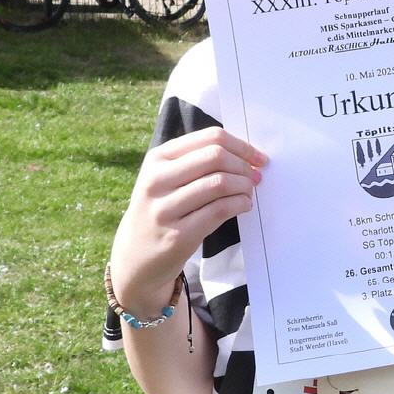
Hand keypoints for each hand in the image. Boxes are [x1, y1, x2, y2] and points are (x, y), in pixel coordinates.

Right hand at [109, 127, 265, 303]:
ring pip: (219, 183)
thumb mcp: (165, 178)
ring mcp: (165, 208)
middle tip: (255, 177)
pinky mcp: (178, 235)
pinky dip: (239, 204)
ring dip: (244, 186)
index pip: (210, 137)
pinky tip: (243, 206)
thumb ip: (196, 161)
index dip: (241, 146)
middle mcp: (157, 180)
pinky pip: (219, 211)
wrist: (136, 256)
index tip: (257, 158)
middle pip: (216, 156)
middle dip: (244, 166)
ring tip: (248, 193)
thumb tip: (244, 153)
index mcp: (158, 158)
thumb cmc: (161, 210)